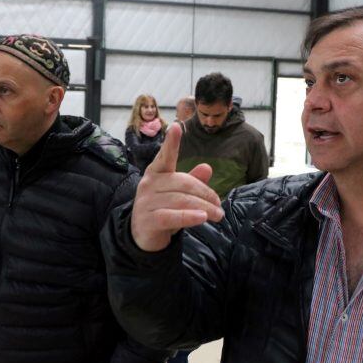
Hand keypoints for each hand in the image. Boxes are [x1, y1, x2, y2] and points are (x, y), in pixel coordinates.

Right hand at [131, 123, 223, 251]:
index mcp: (156, 172)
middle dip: (205, 193)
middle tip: (220, 205)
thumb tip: (207, 167)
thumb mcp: (178, 193)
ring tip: (218, 215)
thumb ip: (192, 180)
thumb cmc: (163, 209)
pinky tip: (202, 218)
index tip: (176, 126)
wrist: (142, 236)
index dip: (171, 143)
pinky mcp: (148, 220)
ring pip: (181, 200)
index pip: (165, 156)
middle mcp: (149, 184)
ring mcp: (146, 202)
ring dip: (204, 207)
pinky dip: (189, 217)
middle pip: (183, 183)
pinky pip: (173, 216)